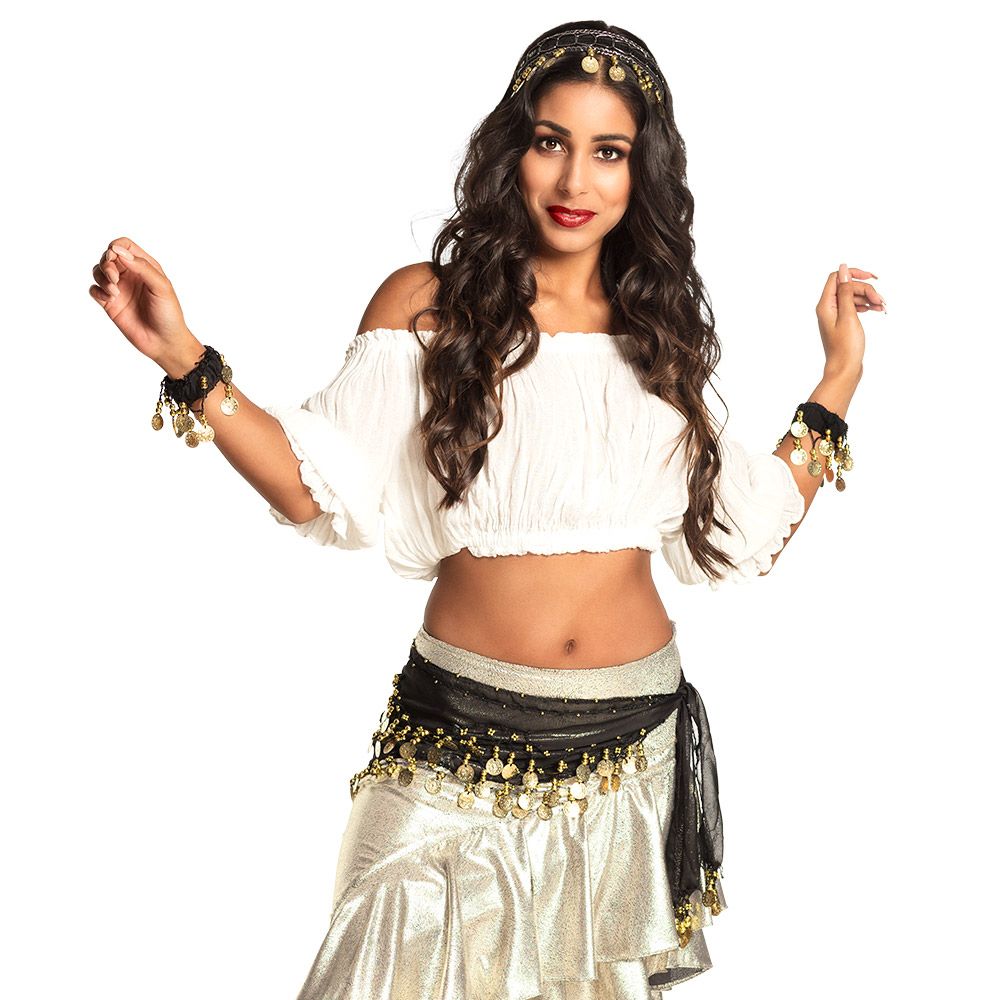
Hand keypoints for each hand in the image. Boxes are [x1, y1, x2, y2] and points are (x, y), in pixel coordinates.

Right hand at [89, 237, 202, 372]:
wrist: (164, 342)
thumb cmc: (169, 315)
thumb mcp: (161, 288)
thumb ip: (143, 267)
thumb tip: (119, 251)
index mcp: (145, 267)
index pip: (124, 245)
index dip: (116, 247)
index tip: (115, 257)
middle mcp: (130, 275)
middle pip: (107, 256)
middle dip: (106, 263)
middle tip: (114, 278)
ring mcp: (119, 289)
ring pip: (98, 271)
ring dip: (101, 277)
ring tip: (114, 292)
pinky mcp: (110, 304)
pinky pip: (94, 290)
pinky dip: (97, 291)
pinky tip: (109, 300)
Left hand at [815, 263, 882, 377]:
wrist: (845, 370)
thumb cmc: (846, 346)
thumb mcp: (848, 315)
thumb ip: (846, 291)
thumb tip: (843, 269)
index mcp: (825, 305)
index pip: (837, 277)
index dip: (854, 274)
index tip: (872, 278)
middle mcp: (827, 308)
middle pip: (848, 287)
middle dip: (866, 290)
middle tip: (881, 300)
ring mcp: (835, 316)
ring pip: (853, 297)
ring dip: (869, 298)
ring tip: (883, 307)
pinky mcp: (843, 323)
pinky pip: (854, 307)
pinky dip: (866, 306)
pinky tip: (876, 309)